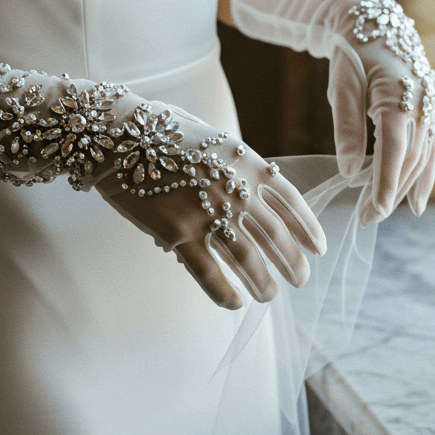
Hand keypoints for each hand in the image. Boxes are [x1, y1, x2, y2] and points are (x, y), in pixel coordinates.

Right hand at [0, 54, 325, 308]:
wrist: (115, 134)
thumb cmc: (162, 132)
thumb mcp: (211, 139)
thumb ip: (238, 166)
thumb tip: (259, 196)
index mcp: (246, 162)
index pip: (291, 201)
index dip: (308, 228)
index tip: (318, 249)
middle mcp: (232, 188)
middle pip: (275, 237)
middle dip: (292, 263)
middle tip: (298, 281)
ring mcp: (205, 211)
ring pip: (248, 260)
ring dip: (264, 283)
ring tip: (268, 295)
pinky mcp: (176, 232)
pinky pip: (210, 273)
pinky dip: (226, 293)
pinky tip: (235, 303)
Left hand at [328, 35, 434, 224]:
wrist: (373, 23)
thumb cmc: (351, 53)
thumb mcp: (341, 85)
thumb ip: (346, 126)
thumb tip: (346, 170)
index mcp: (398, 95)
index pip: (394, 149)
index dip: (385, 182)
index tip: (374, 211)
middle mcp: (422, 103)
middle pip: (410, 159)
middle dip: (389, 192)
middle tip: (365, 219)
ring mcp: (431, 107)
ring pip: (422, 157)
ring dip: (403, 189)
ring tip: (380, 214)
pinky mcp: (431, 111)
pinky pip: (431, 149)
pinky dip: (423, 176)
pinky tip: (414, 202)